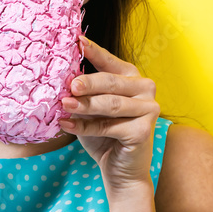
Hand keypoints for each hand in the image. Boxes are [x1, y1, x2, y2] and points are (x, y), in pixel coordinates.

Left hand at [60, 34, 160, 194]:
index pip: (110, 61)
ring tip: (64, 104)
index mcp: (132, 78)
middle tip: (68, 84)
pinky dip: (85, 127)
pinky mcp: (144, 131)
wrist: (121, 171)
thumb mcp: (91, 109)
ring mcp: (149, 109)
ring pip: (110, 104)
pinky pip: (108, 126)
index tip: (76, 40)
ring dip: (84, 105)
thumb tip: (63, 78)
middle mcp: (145, 89)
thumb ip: (84, 93)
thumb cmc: (105, 136)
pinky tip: (66, 125)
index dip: (93, 50)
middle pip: (110, 82)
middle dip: (87, 82)